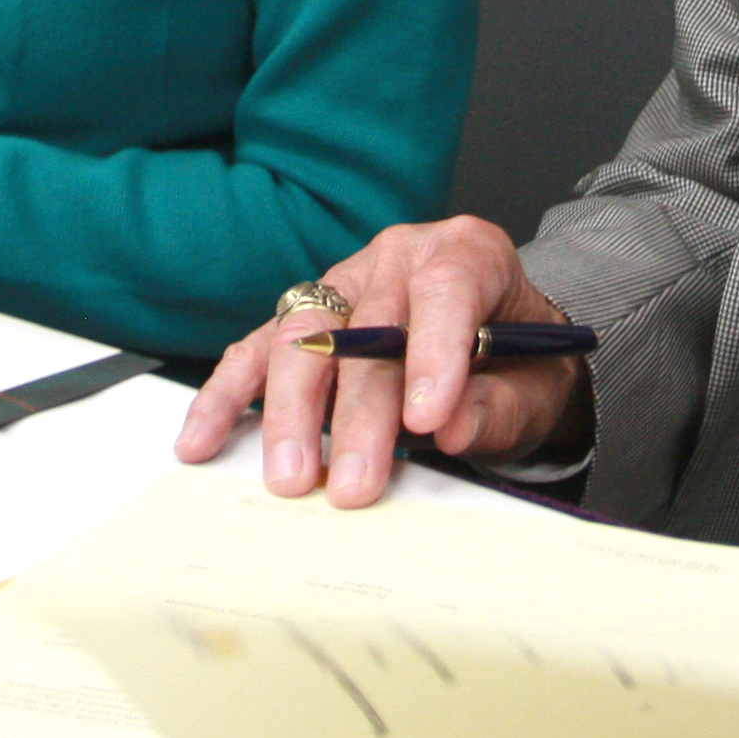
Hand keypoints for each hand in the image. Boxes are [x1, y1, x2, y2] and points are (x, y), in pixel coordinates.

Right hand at [173, 218, 587, 505]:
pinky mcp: (303, 322)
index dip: (433, 352)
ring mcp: (342, 286)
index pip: (444, 288)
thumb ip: (499, 405)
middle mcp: (397, 257)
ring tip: (289, 477)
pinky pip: (256, 354)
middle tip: (353, 484)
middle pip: (364, 329)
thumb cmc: (520, 366)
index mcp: (466, 253)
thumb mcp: (536, 387)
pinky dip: (228, 398)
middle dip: (357, 414)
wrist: (504, 357)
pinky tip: (202, 439)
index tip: (427, 419)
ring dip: (290, 414)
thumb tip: (453, 425)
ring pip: (301, 340)